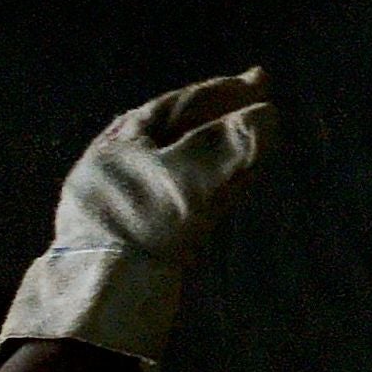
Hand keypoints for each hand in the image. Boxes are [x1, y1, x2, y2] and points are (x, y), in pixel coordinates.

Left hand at [0, 68, 275, 371]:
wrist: (103, 290)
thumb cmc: (143, 223)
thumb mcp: (190, 177)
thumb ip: (231, 144)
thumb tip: (268, 114)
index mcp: (127, 137)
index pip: (183, 103)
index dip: (225, 91)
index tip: (261, 81)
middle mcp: (122, 160)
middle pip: (179, 130)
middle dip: (221, 117)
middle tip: (258, 104)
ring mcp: (126, 195)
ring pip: (180, 162)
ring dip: (217, 151)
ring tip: (250, 143)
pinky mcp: (135, 229)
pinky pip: (180, 192)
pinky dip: (209, 182)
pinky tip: (227, 186)